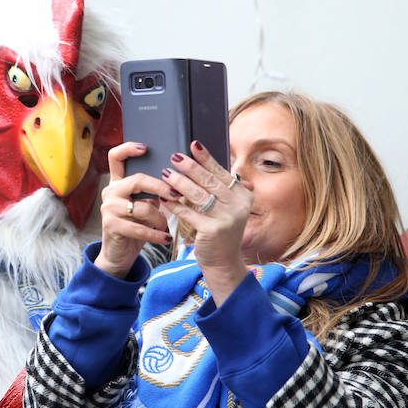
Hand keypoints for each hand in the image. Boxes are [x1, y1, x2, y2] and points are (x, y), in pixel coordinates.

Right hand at [96, 142, 174, 278]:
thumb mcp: (144, 206)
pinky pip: (139, 228)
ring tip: (167, 226)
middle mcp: (110, 192)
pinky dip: (156, 234)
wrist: (119, 254)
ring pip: (141, 206)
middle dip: (160, 187)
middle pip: (136, 180)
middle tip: (176, 195)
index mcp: (117, 183)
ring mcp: (108, 208)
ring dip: (160, 218)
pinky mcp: (111, 225)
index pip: (115, 157)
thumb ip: (152, 192)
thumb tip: (176, 179)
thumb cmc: (136, 227)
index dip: (128, 148)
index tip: (146, 147)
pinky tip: (165, 238)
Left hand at [159, 141, 252, 303]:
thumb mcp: (226, 208)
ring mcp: (227, 218)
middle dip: (190, 167)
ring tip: (166, 173)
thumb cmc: (219, 231)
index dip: (206, 158)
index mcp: (243, 196)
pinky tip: (165, 198)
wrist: (223, 262)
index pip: (221, 172)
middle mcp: (239, 205)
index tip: (193, 144)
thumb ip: (219, 188)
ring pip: (198, 195)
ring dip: (179, 183)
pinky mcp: (213, 230)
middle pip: (209, 181)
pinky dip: (175, 205)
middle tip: (174, 157)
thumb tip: (202, 163)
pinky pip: (189, 213)